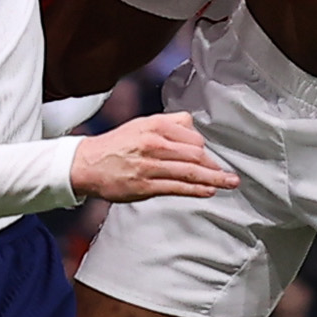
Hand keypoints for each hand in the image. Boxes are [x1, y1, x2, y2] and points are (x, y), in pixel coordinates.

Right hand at [68, 109, 232, 203]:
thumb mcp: (141, 125)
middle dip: (214, 166)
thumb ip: (168, 124)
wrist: (86, 164)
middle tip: (229, 175)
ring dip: (214, 179)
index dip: (204, 148)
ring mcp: (149, 165)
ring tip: (229, 183)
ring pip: (190, 171)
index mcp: (154, 125)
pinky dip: (196, 190)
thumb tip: (193, 127)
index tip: (210, 158)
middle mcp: (153, 143)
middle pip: (196, 154)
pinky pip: (177, 187)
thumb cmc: (116, 145)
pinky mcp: (144, 185)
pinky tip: (209, 191)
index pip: (192, 136)